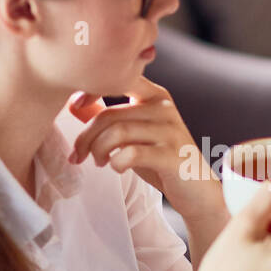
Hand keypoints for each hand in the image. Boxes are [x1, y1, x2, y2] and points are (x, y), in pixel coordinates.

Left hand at [68, 74, 223, 222]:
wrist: (196, 190)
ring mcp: (170, 131)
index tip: (74, 106)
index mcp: (155, 96)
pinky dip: (116, 162)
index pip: (118, 80)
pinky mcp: (172, 155)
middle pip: (110, 115)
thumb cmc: (161, 160)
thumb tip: (74, 105)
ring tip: (99, 162)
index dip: (91, 90)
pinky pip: (132, 153)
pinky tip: (117, 167)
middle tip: (79, 155)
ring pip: (118, 133)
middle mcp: (164, 108)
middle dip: (86, 137)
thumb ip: (109, 118)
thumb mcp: (133, 134)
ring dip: (99, 150)